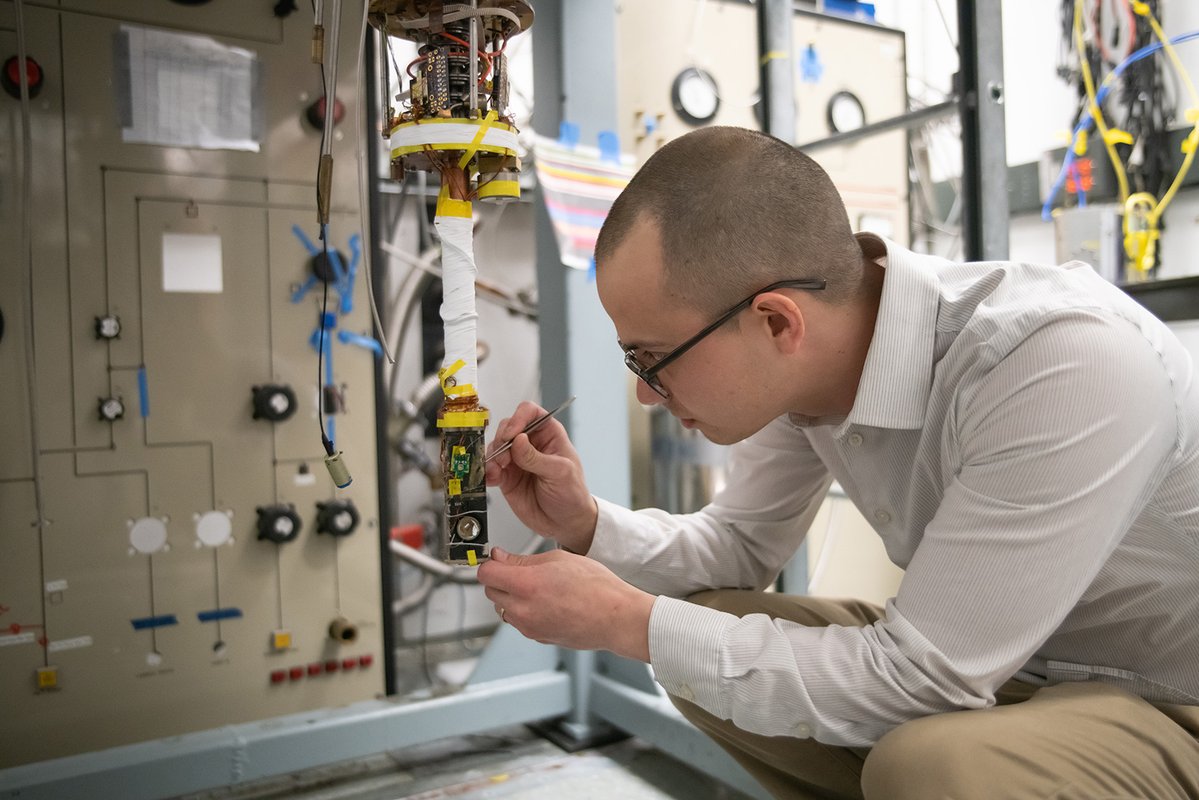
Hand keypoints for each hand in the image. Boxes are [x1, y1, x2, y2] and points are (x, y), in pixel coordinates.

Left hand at [478, 547, 653, 661]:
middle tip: (521, 571)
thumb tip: (500, 557)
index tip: (498, 559)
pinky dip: (525, 611)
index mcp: (525, 585)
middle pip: (490, 591)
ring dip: (511, 597)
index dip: (491, 563)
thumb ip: (522, 559)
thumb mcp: (558, 559)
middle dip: (501, 579)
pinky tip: (547, 602)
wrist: (615, 617)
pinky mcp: (537, 637)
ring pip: (503, 608)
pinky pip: (519, 621)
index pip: (485, 573)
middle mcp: (522, 609)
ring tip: (538, 588)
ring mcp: (528, 627)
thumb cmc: (596, 587)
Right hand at [485, 401, 597, 554]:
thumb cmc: (572, 494)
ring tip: (499, 470)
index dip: (519, 418)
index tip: (513, 434)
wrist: (565, 523)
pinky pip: (490, 468)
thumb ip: (536, 458)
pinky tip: (492, 478)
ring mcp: (517, 460)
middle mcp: (530, 443)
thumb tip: (518, 440)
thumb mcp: (560, 473)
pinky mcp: (506, 477)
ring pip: (495, 446)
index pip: (530, 412)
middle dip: (502, 439)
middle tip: (505, 457)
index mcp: (549, 434)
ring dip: (493, 456)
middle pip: (507, 427)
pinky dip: (487, 471)